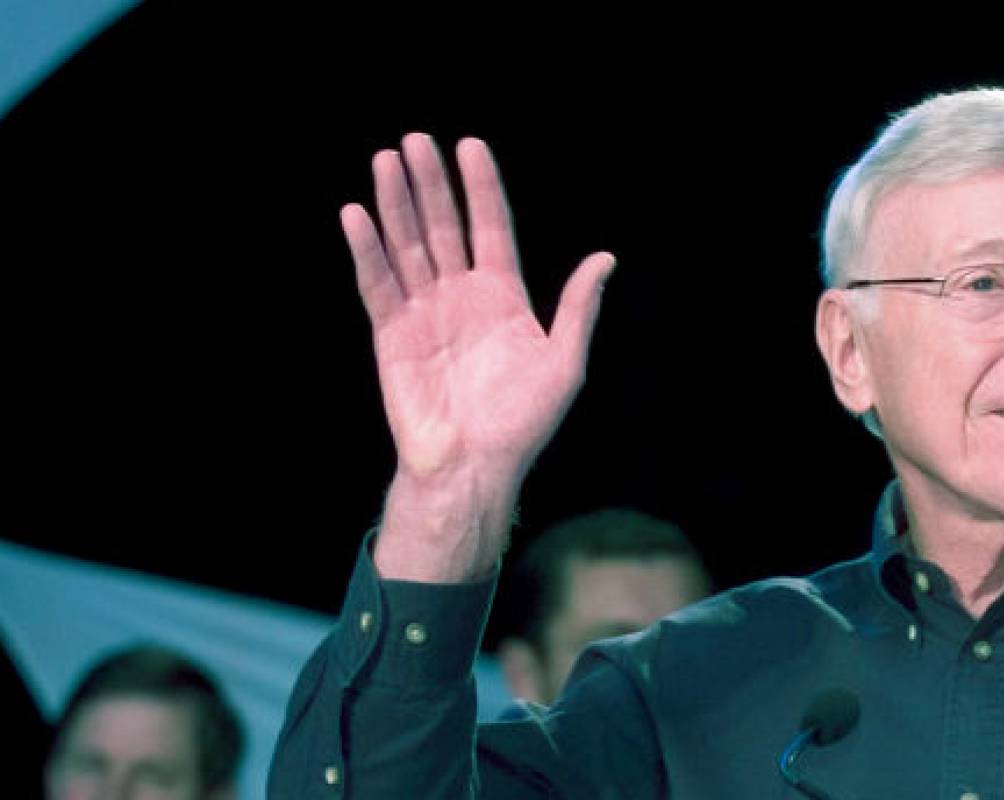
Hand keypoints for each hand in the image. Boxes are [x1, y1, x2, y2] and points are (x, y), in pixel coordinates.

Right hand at [344, 134, 613, 578]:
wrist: (473, 467)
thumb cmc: (523, 423)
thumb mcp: (565, 362)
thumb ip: (578, 308)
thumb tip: (605, 259)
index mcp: (503, 296)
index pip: (490, 228)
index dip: (481, 188)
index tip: (471, 146)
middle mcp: (460, 296)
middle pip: (442, 226)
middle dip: (430, 183)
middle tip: (416, 139)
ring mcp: (424, 311)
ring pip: (407, 245)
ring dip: (395, 203)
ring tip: (386, 159)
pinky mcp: (391, 333)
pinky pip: (377, 283)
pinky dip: (366, 249)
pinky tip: (356, 214)